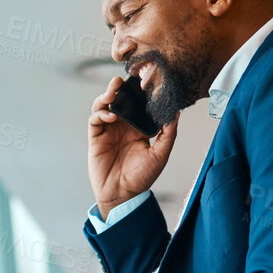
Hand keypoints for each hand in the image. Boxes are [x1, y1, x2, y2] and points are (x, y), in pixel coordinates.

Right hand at [88, 76, 176, 219]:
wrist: (123, 195)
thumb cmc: (142, 177)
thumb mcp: (160, 154)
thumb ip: (168, 133)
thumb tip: (176, 112)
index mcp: (139, 127)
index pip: (138, 103)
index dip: (140, 91)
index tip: (145, 78)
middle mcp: (123, 126)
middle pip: (120, 100)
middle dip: (121, 87)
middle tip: (125, 77)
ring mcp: (108, 130)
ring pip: (105, 105)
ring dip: (108, 95)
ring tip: (114, 89)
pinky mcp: (96, 137)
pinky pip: (95, 119)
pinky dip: (101, 113)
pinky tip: (110, 115)